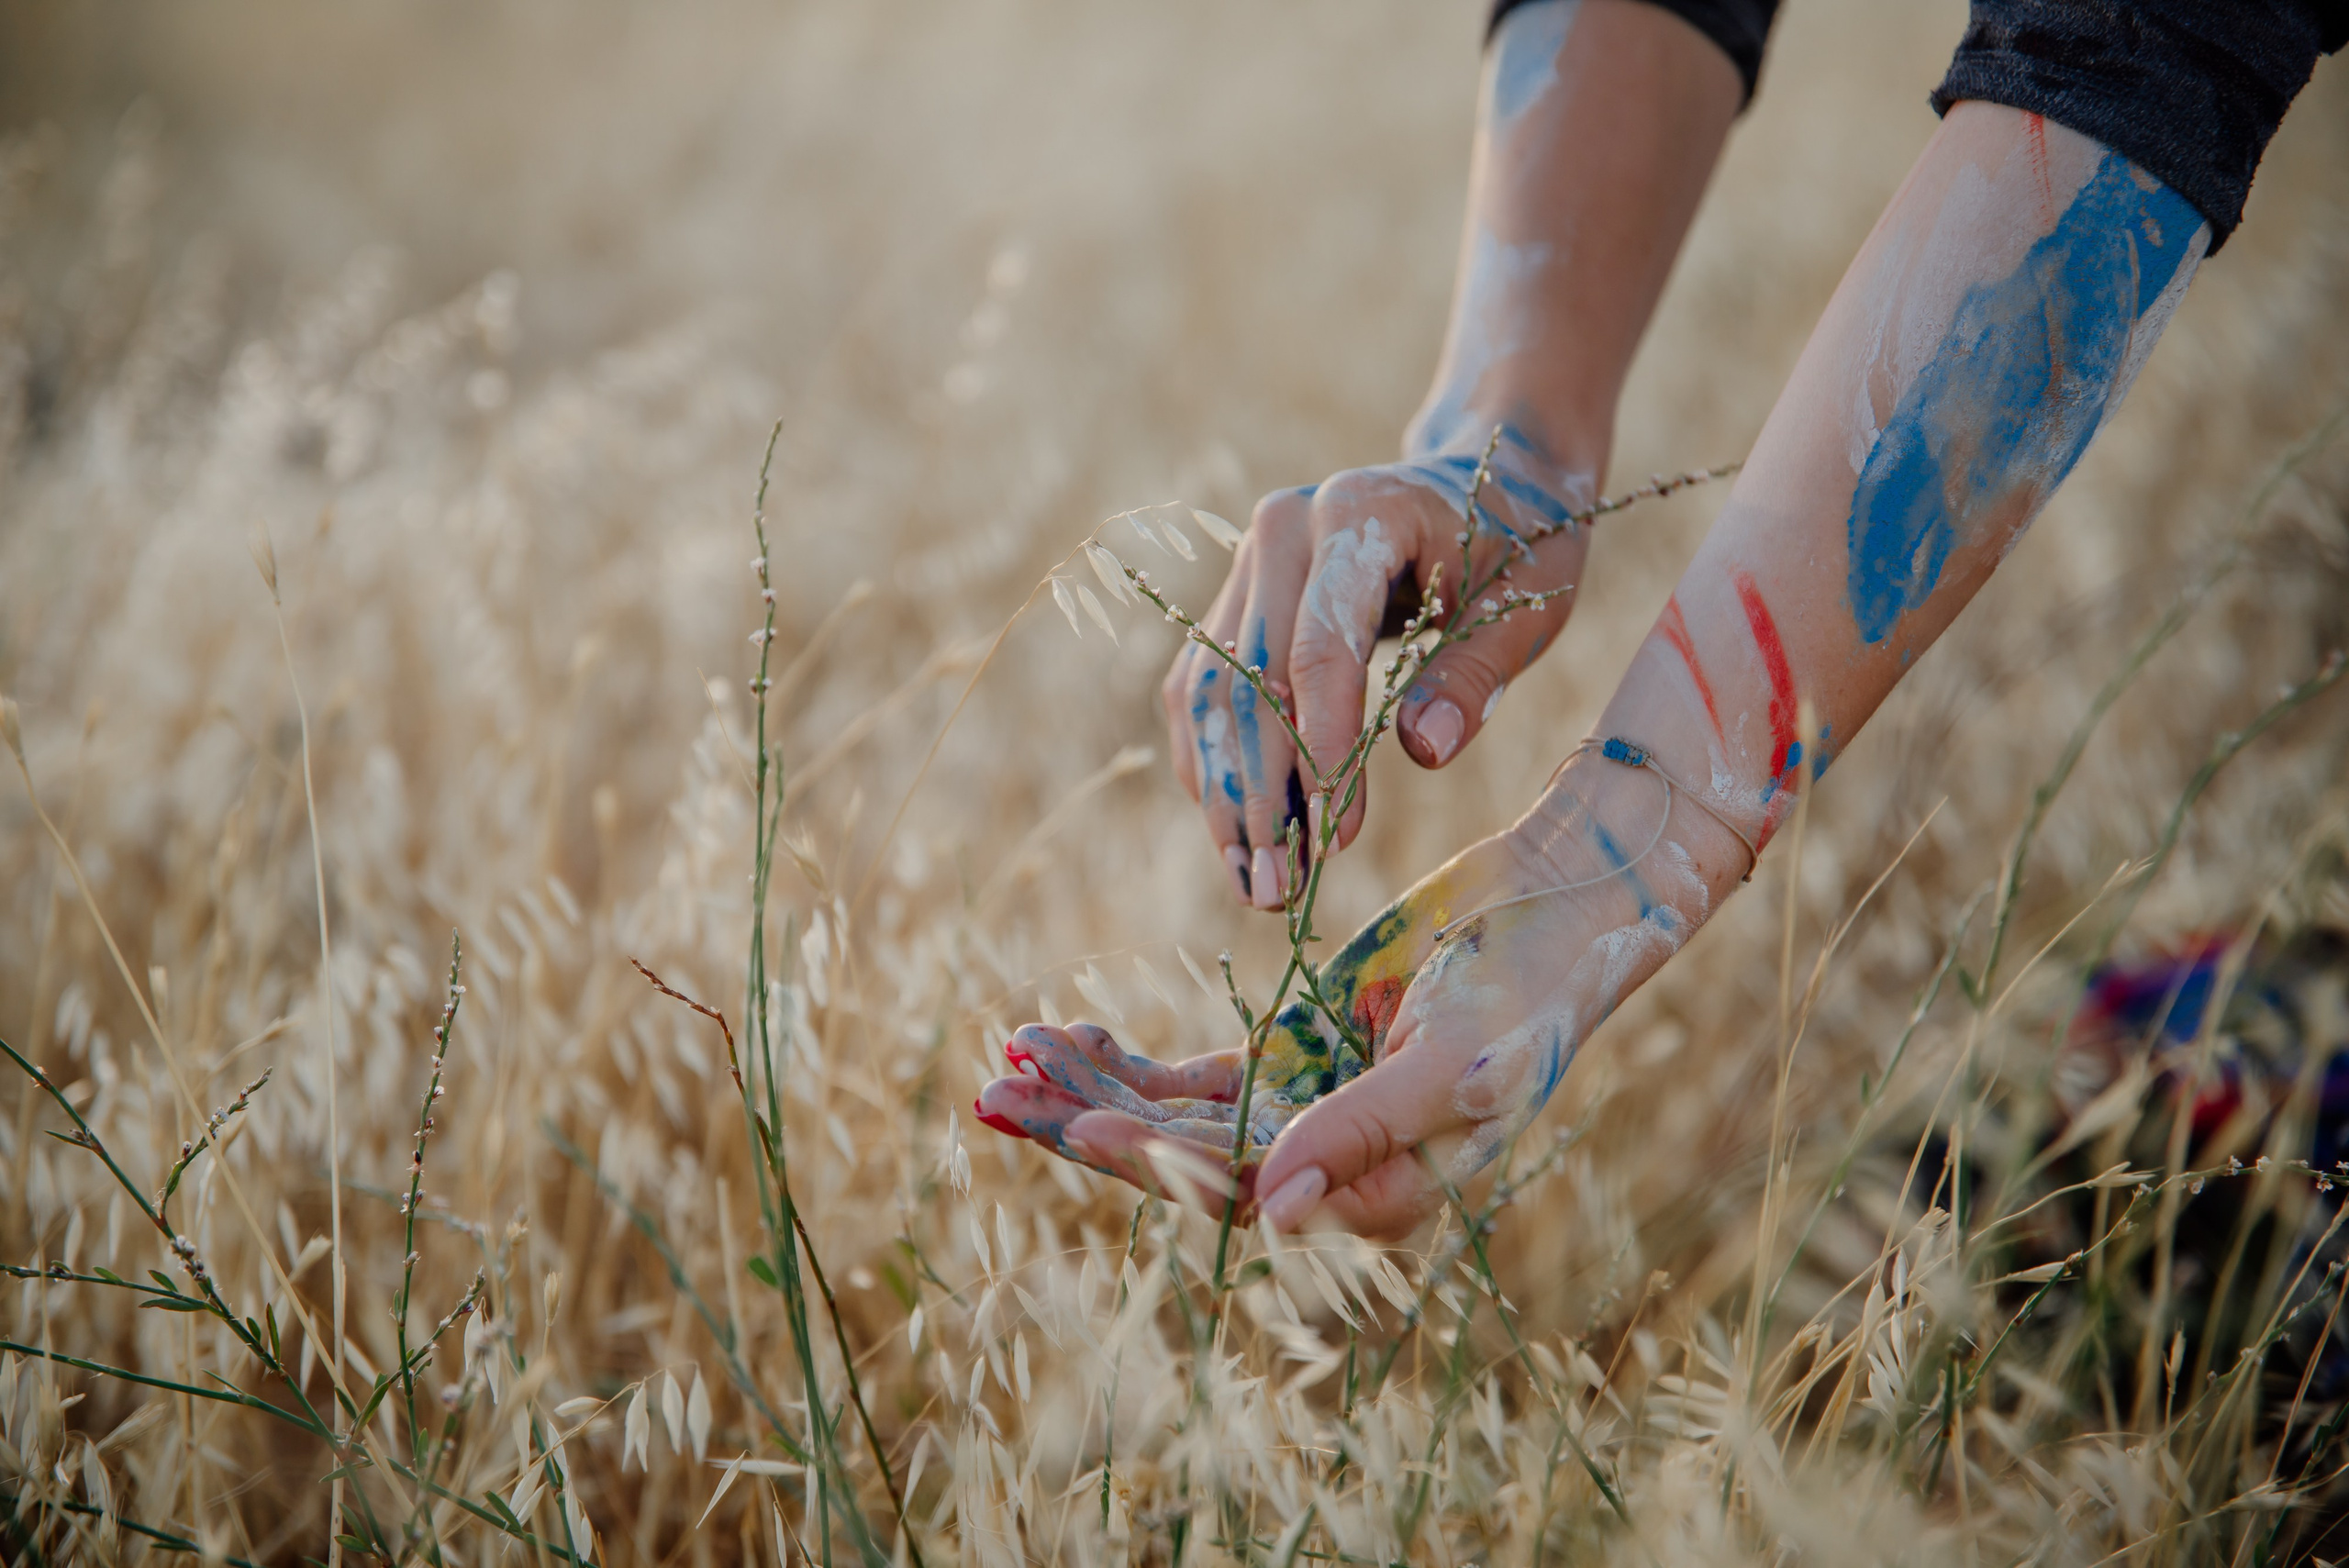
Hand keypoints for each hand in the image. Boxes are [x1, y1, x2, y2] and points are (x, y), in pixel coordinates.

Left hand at [976, 757, 1729, 1236]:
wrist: (1564, 909)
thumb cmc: (1529, 992)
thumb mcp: (1453, 1063)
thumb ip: (1363, 1132)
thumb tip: (1276, 1213)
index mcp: (1378, 1191)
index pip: (1243, 1193)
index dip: (1154, 1166)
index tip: (1076, 1130)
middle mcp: (1331, 1166)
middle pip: (1185, 1161)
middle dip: (1085, 1129)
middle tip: (992, 1095)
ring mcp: (1305, 1106)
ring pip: (1174, 1119)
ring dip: (1091, 1091)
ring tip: (1007, 1060)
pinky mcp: (1293, 1053)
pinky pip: (1191, 1076)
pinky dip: (1127, 1058)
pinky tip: (1064, 1034)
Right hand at [1161, 430, 1591, 908]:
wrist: (1484, 481)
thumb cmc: (1519, 543)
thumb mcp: (1527, 605)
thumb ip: (1475, 672)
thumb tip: (1426, 751)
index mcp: (1359, 511)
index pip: (1318, 644)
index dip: (1320, 744)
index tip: (1333, 835)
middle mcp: (1283, 530)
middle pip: (1248, 678)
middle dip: (1262, 795)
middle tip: (1278, 893)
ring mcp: (1248, 564)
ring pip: (1210, 692)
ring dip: (1227, 795)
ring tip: (1254, 886)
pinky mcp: (1236, 602)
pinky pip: (1205, 691)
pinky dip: (1219, 768)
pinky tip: (1241, 838)